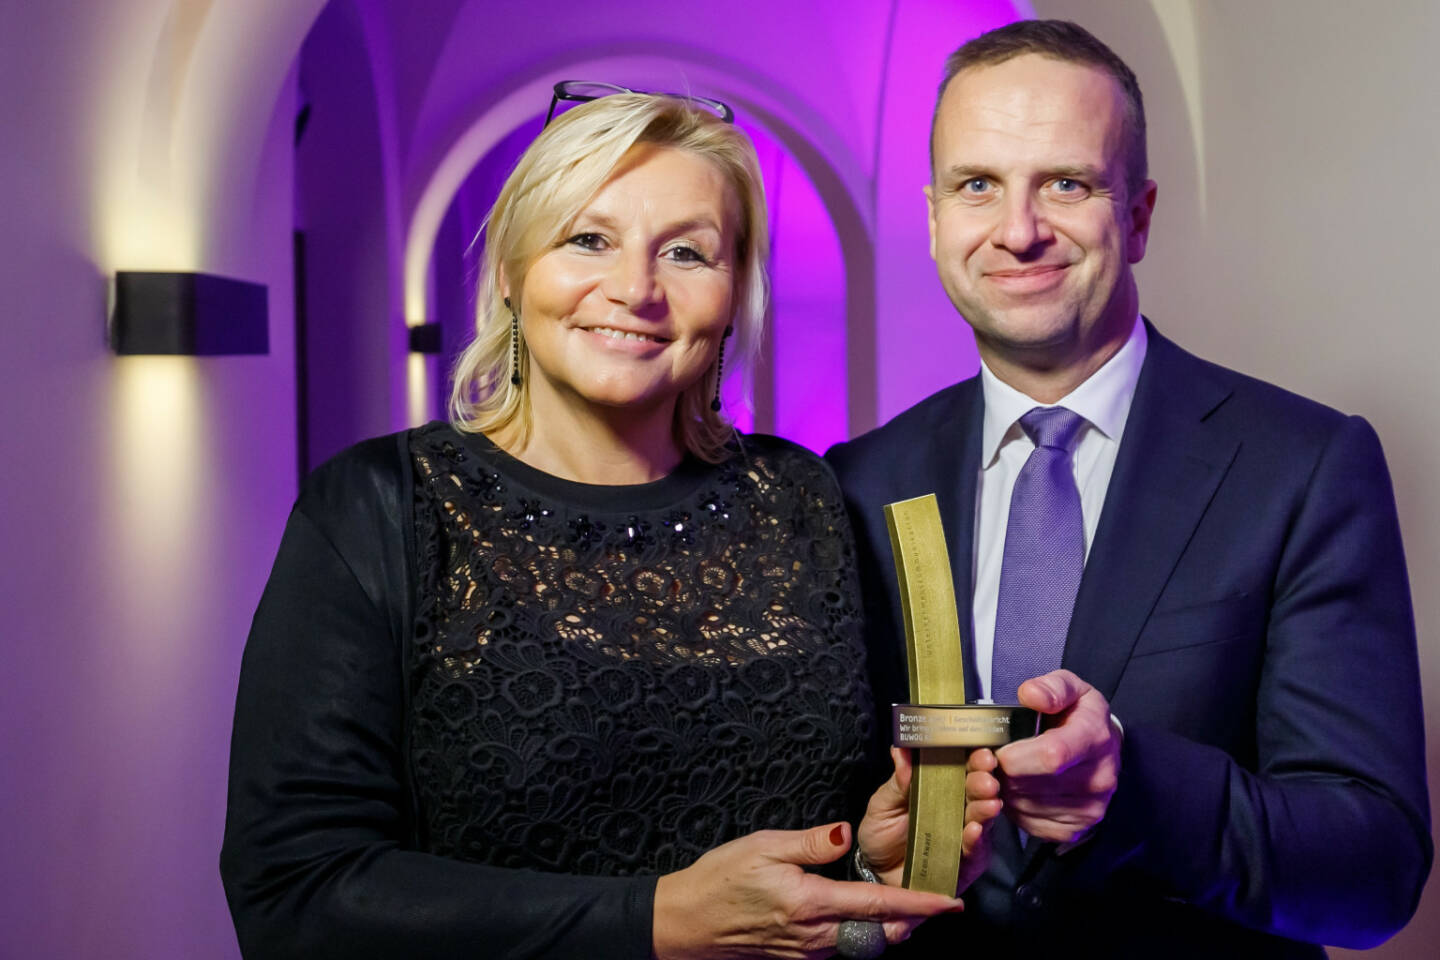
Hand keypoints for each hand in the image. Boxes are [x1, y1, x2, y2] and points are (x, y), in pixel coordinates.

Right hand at [652, 821, 962, 958]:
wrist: (686, 923)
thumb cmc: (719, 880)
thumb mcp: (762, 845)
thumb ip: (809, 842)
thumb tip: (845, 832)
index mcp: (810, 903)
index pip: (878, 905)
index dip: (918, 904)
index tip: (950, 902)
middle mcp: (815, 935)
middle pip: (881, 932)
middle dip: (913, 919)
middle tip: (939, 898)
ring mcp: (808, 949)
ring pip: (865, 942)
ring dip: (890, 925)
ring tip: (911, 902)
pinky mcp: (799, 954)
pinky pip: (844, 945)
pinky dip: (865, 930)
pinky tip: (866, 912)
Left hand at [857, 747, 1003, 889]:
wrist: (876, 872)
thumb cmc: (882, 833)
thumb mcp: (884, 803)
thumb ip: (898, 780)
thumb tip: (901, 749)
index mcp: (940, 788)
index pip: (962, 768)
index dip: (973, 759)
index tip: (979, 751)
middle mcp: (958, 809)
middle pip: (977, 792)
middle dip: (984, 783)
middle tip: (986, 779)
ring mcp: (964, 836)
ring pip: (982, 821)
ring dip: (986, 811)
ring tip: (988, 803)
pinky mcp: (965, 863)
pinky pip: (974, 853)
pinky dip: (976, 841)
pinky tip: (974, 831)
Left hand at [992, 668, 1121, 843]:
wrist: (1105, 749)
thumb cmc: (1080, 716)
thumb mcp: (1071, 688)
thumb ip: (1051, 688)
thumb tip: (1030, 695)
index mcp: (1094, 738)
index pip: (1051, 755)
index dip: (1014, 755)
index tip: (997, 748)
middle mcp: (1098, 778)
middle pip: (1030, 783)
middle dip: (1001, 770)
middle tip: (993, 757)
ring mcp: (1089, 808)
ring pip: (1023, 805)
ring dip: (1003, 789)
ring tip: (1005, 771)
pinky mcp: (1075, 829)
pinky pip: (1028, 823)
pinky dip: (1013, 808)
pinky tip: (1017, 789)